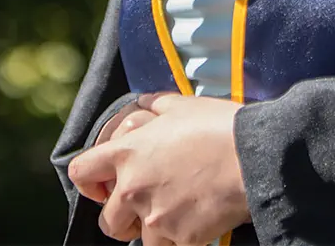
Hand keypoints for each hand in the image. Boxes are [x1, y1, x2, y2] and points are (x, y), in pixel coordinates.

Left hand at [67, 93, 249, 245]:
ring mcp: (156, 216)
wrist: (253, 156)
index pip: (81, 173)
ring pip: (141, 241)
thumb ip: (155, 107)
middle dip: (122, 220)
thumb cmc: (218, 126)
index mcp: (127, 153)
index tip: (104, 186)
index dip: (89, 182)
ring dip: (155, 233)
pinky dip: (182, 240)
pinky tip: (197, 223)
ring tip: (175, 217)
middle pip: (107, 222)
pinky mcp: (181, 237)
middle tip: (142, 212)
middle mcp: (133, 188)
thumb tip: (145, 103)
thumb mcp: (181, 106)